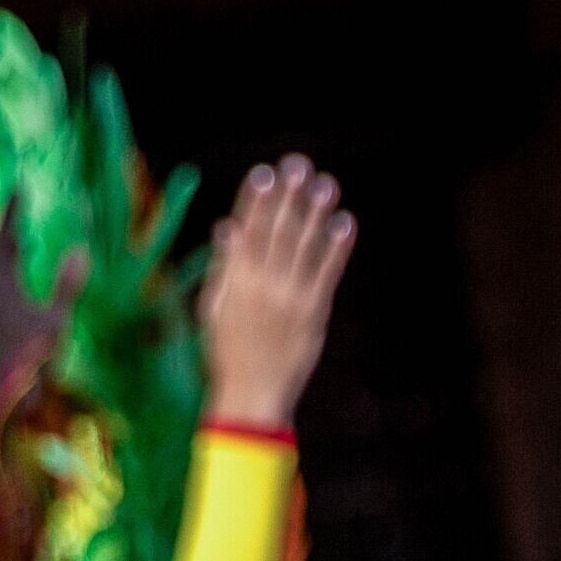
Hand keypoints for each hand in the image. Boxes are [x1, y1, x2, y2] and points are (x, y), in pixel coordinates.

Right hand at [199, 160, 355, 431]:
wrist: (251, 394)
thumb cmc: (227, 351)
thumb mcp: (214, 306)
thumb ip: (224, 265)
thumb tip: (228, 227)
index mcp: (234, 279)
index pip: (246, 230)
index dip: (256, 200)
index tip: (265, 172)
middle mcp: (262, 283)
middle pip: (276, 231)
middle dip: (288, 196)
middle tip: (299, 166)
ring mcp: (289, 297)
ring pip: (303, 247)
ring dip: (316, 213)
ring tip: (326, 185)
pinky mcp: (313, 313)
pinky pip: (327, 273)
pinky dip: (337, 247)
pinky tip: (345, 223)